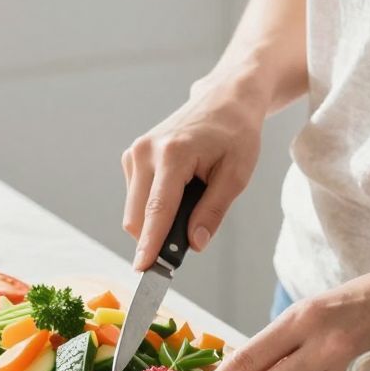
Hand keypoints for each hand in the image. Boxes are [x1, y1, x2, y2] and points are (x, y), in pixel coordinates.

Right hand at [121, 76, 266, 269]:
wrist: (224, 99)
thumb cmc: (235, 133)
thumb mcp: (237, 174)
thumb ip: (213, 211)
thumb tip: (194, 243)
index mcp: (173, 154)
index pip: (156, 210)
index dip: (150, 244)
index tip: (143, 270)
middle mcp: (145, 152)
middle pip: (137, 216)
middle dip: (155, 239)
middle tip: (185, 246)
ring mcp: (135, 152)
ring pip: (134, 210)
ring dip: (156, 222)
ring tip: (191, 204)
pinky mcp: (132, 157)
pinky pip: (136, 198)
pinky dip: (153, 207)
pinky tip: (179, 192)